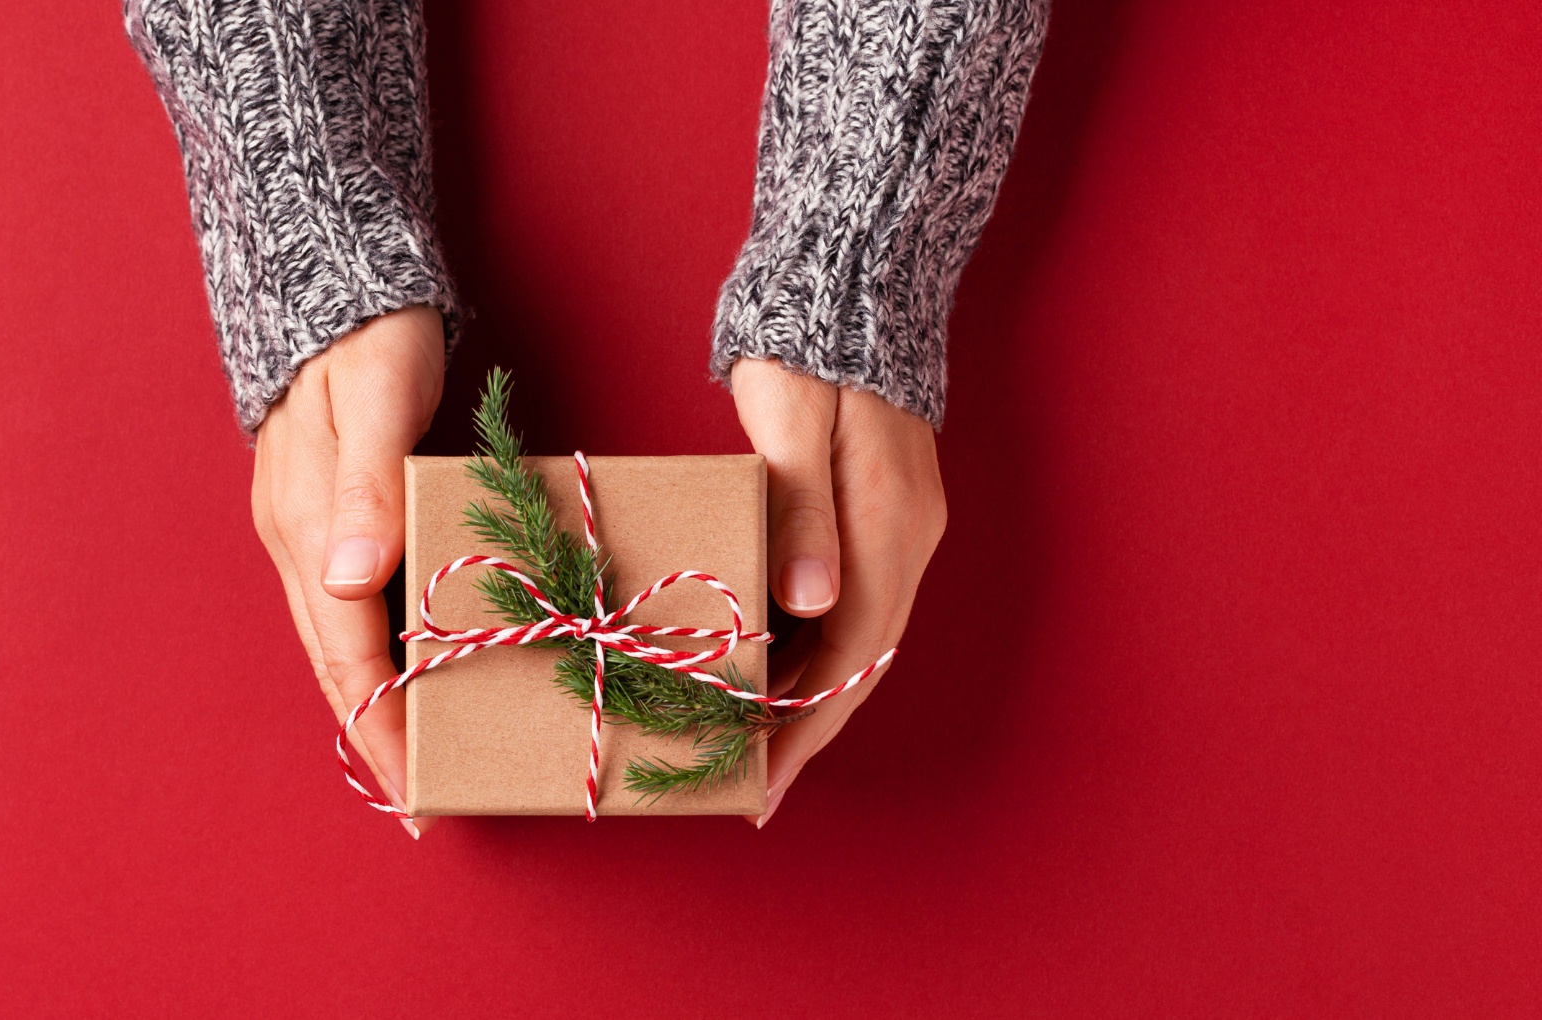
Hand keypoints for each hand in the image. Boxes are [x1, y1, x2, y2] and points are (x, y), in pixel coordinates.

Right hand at [249, 306, 443, 838]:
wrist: (340, 280)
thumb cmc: (372, 337)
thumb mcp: (378, 400)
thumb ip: (368, 487)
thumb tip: (349, 577)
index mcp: (307, 526)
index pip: (345, 651)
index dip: (378, 722)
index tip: (410, 785)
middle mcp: (300, 539)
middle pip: (336, 660)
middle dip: (375, 731)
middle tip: (421, 796)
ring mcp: (309, 528)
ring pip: (340, 638)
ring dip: (374, 697)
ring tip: (416, 751)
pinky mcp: (331, 512)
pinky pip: (351, 604)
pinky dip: (378, 649)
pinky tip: (409, 667)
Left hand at [730, 358, 947, 827]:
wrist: (849, 275)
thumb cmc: (807, 345)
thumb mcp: (794, 422)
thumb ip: (803, 511)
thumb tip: (811, 602)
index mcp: (890, 528)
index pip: (851, 656)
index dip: (805, 725)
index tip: (763, 780)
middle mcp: (906, 538)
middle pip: (858, 660)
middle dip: (803, 726)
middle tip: (744, 780)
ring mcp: (896, 525)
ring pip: (854, 635)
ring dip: (804, 689)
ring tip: (745, 737)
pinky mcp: (876, 509)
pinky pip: (847, 600)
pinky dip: (809, 643)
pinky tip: (764, 661)